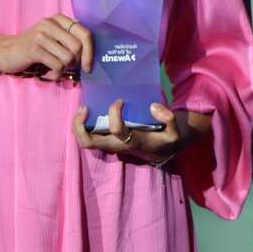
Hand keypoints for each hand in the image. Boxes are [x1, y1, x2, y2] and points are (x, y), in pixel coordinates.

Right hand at [0, 14, 92, 79]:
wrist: (5, 52)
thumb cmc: (34, 48)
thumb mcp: (53, 38)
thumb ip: (70, 39)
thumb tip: (92, 52)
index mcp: (58, 19)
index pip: (85, 33)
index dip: (90, 52)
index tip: (88, 66)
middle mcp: (50, 23)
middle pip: (79, 47)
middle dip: (76, 62)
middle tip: (66, 67)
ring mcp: (42, 35)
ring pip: (68, 58)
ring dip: (64, 69)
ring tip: (55, 69)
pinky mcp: (34, 48)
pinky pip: (57, 65)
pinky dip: (56, 74)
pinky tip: (49, 74)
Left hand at [71, 99, 205, 164]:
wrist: (160, 152)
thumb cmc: (164, 139)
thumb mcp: (174, 132)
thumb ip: (168, 118)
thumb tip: (153, 106)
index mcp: (131, 142)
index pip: (116, 130)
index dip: (115, 113)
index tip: (120, 100)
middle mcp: (115, 145)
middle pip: (88, 142)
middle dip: (80, 126)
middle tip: (84, 108)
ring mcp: (108, 144)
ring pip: (85, 141)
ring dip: (78, 126)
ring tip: (82, 108)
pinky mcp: (106, 141)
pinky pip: (88, 136)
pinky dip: (83, 125)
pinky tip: (87, 111)